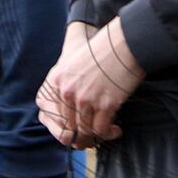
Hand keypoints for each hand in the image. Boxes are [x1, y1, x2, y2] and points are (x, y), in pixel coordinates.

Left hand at [37, 20, 144, 146]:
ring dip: (97, 135)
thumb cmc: (103, 50)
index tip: (77, 128)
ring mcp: (85, 98)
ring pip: (85, 130)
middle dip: (82, 133)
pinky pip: (101, 129)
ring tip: (109, 131)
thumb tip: (71, 113)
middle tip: (95, 133)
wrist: (125, 43)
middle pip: (69, 125)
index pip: (52, 115)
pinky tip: (116, 129)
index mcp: (56, 81)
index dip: (65, 126)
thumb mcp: (73, 63)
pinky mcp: (104, 104)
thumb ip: (66, 85)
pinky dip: (109, 133)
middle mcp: (67, 91)